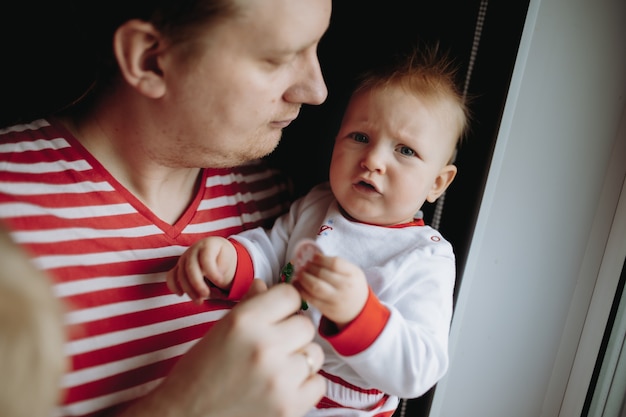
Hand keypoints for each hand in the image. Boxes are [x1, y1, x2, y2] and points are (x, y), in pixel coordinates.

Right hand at [118, 281, 325, 416]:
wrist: (184, 415)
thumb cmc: (200, 370)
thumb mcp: (221, 329)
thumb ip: (249, 305)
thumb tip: (266, 285)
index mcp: (244, 321)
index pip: (290, 295)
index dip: (283, 305)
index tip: (276, 316)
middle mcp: (264, 346)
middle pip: (306, 325)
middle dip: (292, 333)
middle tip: (273, 346)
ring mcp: (278, 379)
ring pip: (315, 354)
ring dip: (300, 359)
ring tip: (276, 368)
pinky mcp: (288, 407)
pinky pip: (318, 384)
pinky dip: (304, 386)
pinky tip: (282, 387)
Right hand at [166, 237, 236, 303]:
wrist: (216, 250)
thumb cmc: (223, 256)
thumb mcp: (228, 258)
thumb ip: (223, 268)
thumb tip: (217, 281)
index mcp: (208, 245)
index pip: (206, 258)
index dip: (212, 272)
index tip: (220, 282)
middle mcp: (194, 250)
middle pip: (191, 267)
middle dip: (197, 284)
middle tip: (206, 294)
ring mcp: (184, 258)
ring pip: (181, 274)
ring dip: (189, 290)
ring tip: (199, 301)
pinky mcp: (179, 266)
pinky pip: (171, 275)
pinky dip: (173, 285)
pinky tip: (181, 294)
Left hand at [295, 253, 368, 328]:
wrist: (359, 310)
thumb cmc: (352, 286)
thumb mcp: (352, 272)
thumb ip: (338, 264)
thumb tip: (314, 257)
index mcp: (353, 274)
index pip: (335, 263)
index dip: (321, 259)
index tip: (314, 257)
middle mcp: (345, 287)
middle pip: (322, 274)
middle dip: (309, 267)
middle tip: (304, 265)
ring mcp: (336, 300)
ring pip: (315, 286)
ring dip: (304, 278)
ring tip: (300, 273)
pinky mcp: (327, 309)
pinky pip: (311, 299)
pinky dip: (301, 290)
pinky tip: (297, 284)